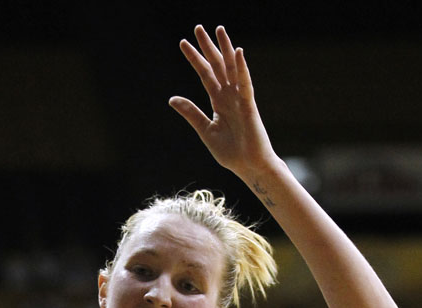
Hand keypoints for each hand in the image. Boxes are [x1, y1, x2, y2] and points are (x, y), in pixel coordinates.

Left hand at [169, 25, 277, 179]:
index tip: (183, 43)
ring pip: (232, 68)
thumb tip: (172, 98)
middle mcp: (229, 95)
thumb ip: (191, 113)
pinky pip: (245, 83)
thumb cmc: (230, 152)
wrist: (248, 165)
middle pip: (218, 65)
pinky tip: (237, 52)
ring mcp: (240, 98)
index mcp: (218, 101)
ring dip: (225, 49)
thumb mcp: (205, 130)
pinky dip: (242, 68)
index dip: (195, 59)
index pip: (205, 74)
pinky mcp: (249, 105)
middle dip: (208, 47)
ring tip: (218, 30)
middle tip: (198, 28)